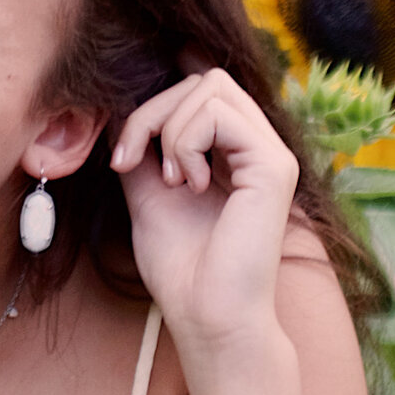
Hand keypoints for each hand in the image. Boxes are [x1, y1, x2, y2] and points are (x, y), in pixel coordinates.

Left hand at [108, 66, 298, 351]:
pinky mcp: (274, 165)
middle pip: (204, 78)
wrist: (207, 317)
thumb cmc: (181, 267)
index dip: (154, 105)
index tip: (123, 157)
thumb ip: (142, 146)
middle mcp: (258, 147)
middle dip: (152, 111)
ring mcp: (271, 153)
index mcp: (234, 152)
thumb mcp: (147, 191)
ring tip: (171, 180)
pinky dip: (186, 143)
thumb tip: (120, 103)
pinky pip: (219, 114)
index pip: (198, 89)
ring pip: (212, 85)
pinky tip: (190, 185)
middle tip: (131, 162)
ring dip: (168, 128)